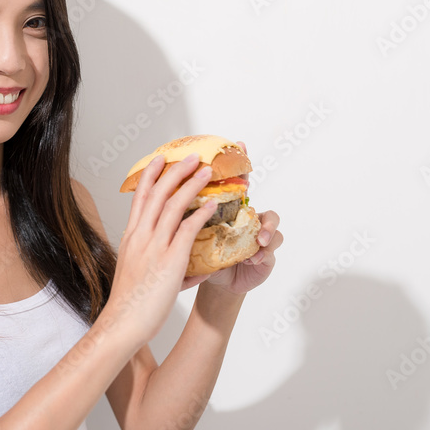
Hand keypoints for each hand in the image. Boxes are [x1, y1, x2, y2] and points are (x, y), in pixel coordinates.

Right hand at [106, 152, 221, 344]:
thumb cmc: (128, 303)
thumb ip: (154, 260)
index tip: (160, 160)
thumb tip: (177, 264)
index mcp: (131, 237)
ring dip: (192, 185)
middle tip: (190, 156)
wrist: (122, 323)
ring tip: (206, 171)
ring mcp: (154, 246)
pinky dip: (201, 214)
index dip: (150, 176)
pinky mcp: (170, 260)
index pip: (140, 197)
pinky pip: (188, 229)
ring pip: (173, 205)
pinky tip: (213, 206)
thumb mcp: (136, 272)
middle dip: (175, 171)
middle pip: (157, 193)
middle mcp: (140, 236)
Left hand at [195, 139, 282, 294]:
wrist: (217, 285)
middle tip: (247, 181)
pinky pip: (272, 246)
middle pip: (251, 193)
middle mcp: (241, 217)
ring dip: (266, 227)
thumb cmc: (202, 260)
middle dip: (251, 184)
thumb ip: (182, 218)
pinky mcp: (265, 254)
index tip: (239, 143)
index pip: (228, 182)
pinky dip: (265, 250)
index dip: (234, 163)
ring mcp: (256, 233)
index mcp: (222, 210)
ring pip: (270, 220)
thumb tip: (158, 195)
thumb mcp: (188, 239)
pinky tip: (257, 256)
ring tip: (260, 239)